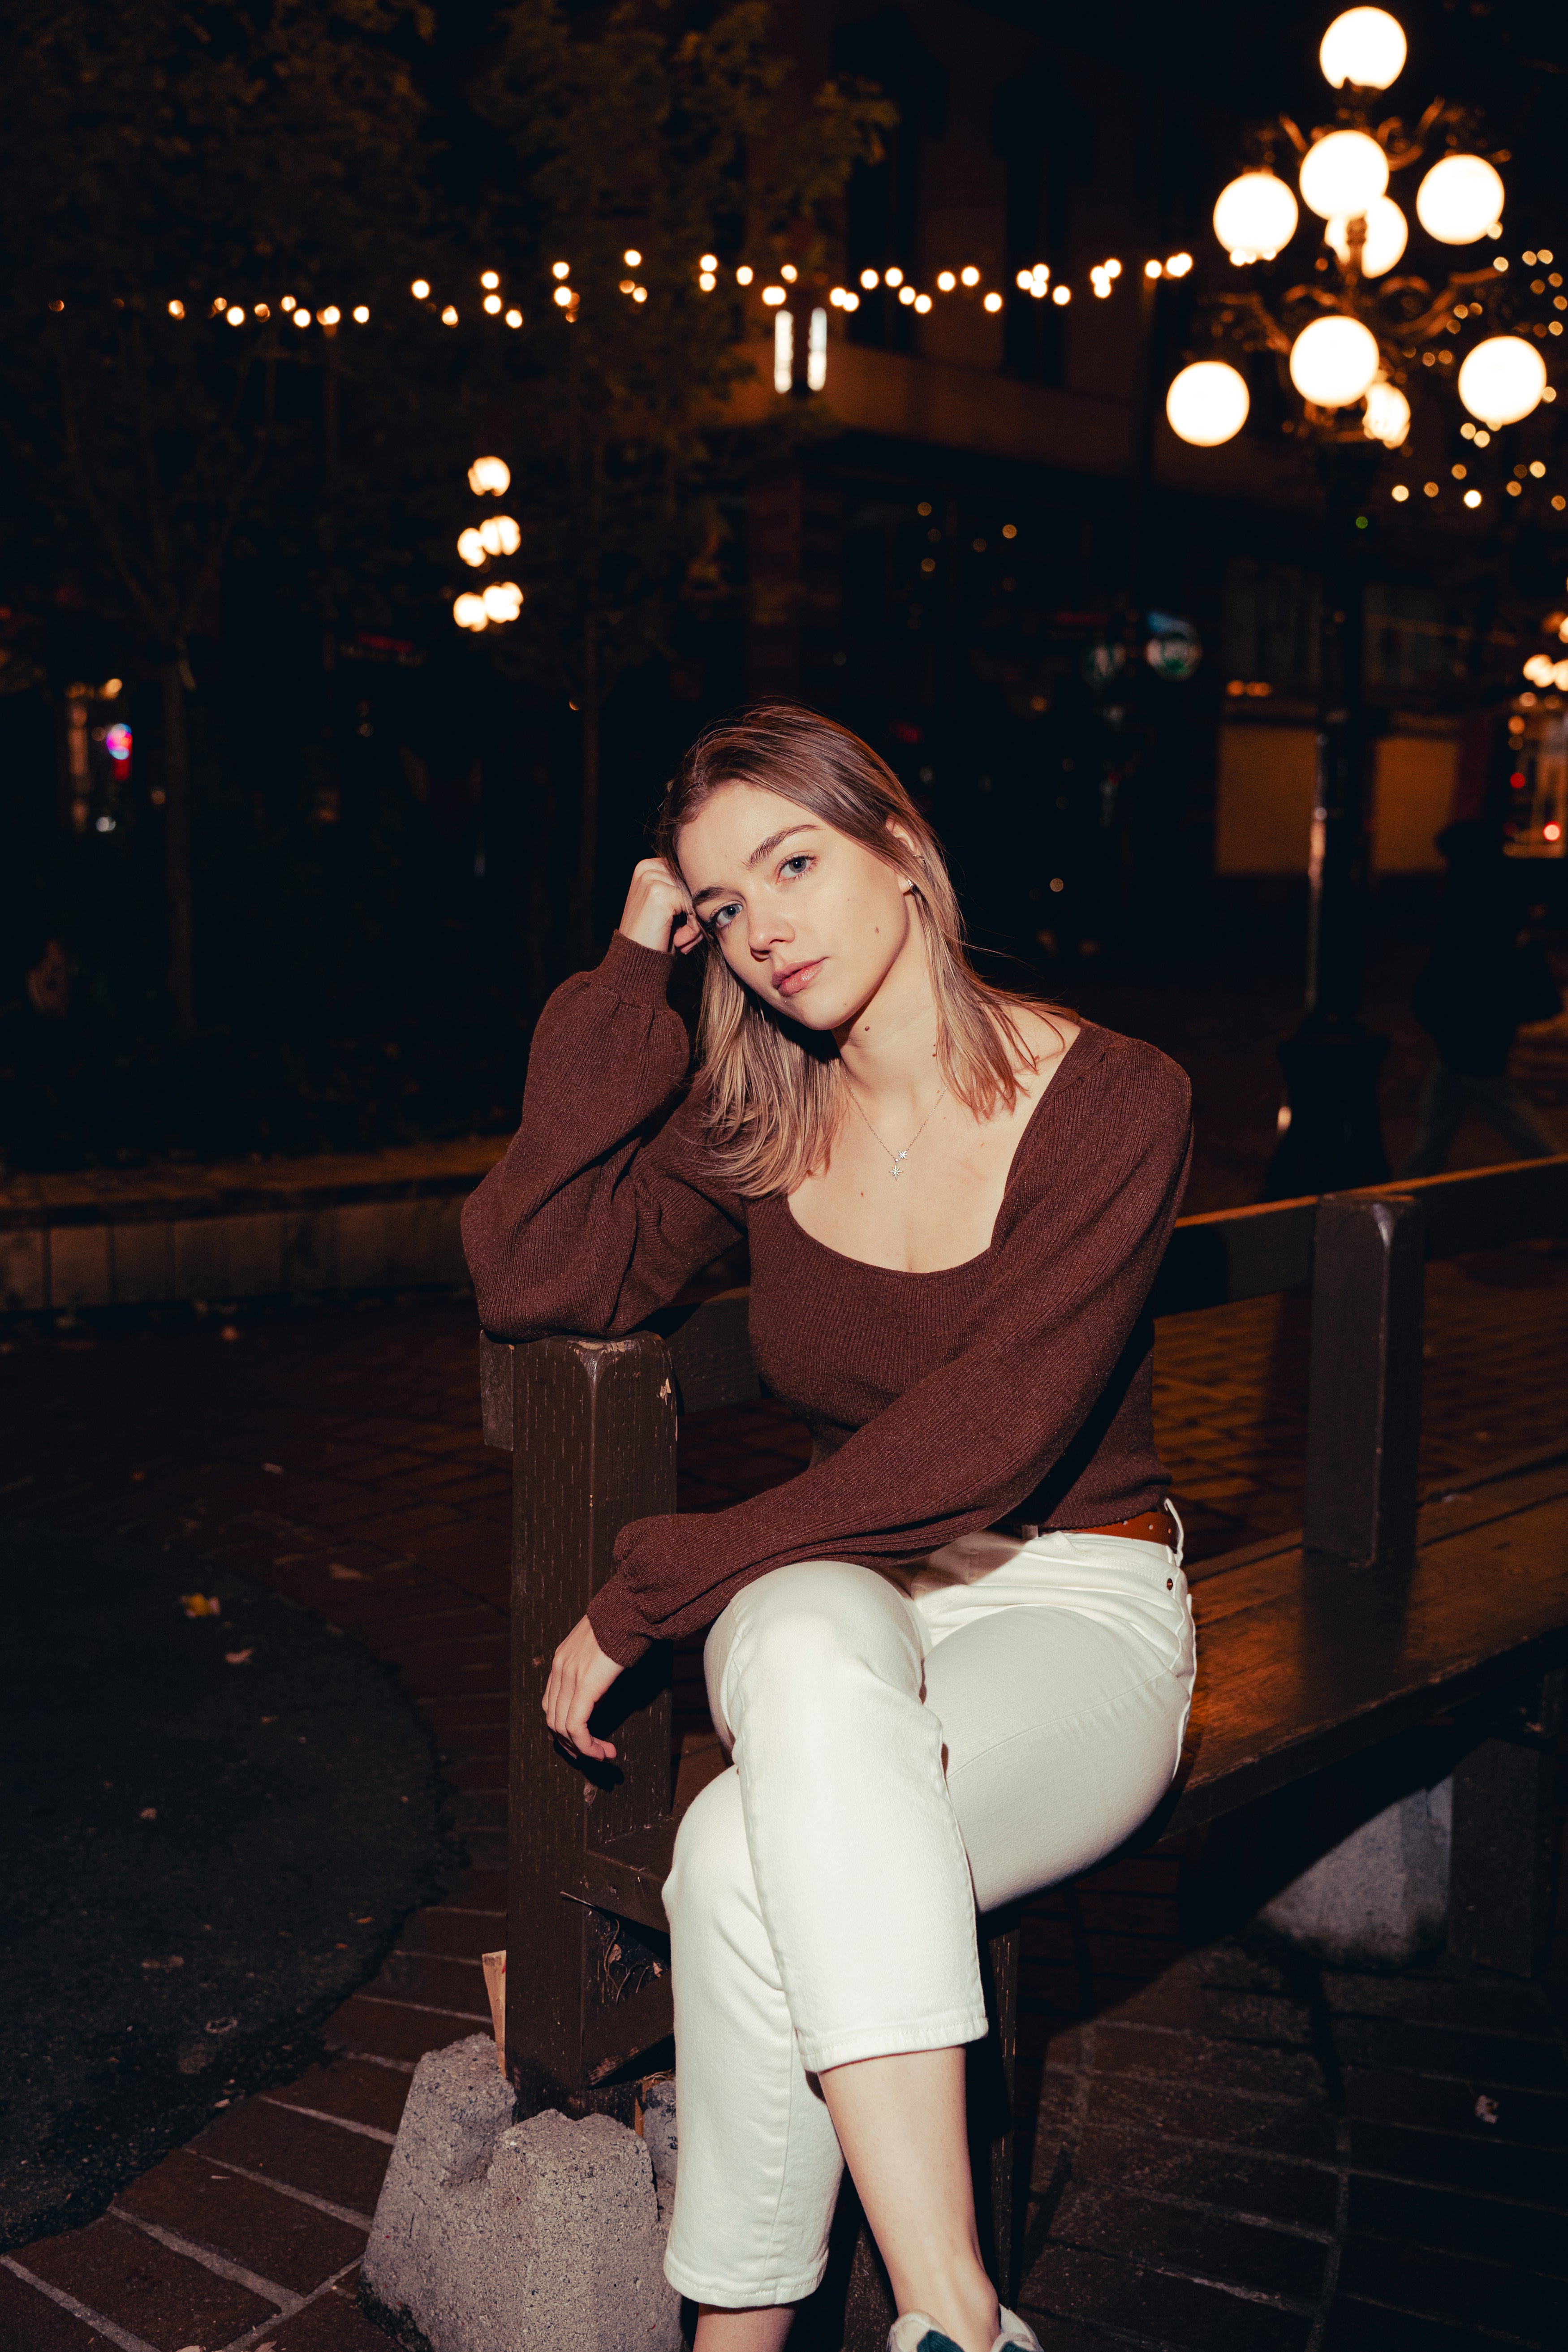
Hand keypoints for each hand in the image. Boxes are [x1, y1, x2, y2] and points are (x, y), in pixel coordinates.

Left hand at [542, 1614, 623, 1761]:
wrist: (629, 1610)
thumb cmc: (622, 1626)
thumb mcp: (599, 1650)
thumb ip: (591, 1672)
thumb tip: (596, 1696)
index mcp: (561, 1661)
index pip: (551, 1705)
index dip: (565, 1728)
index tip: (587, 1740)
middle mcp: (559, 1670)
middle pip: (553, 1720)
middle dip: (572, 1744)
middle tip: (594, 1754)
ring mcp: (568, 1677)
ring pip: (561, 1727)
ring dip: (582, 1748)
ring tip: (603, 1754)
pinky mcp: (583, 1685)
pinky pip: (575, 1726)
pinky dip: (586, 1744)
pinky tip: (602, 1750)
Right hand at [618, 858, 702, 955]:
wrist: (635, 960)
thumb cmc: (653, 936)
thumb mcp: (667, 907)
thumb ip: (683, 890)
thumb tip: (715, 884)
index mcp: (647, 867)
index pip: (687, 874)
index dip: (693, 899)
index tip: (691, 924)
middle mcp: (647, 868)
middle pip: (691, 883)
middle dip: (696, 910)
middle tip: (690, 936)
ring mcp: (651, 879)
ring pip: (694, 895)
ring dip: (696, 920)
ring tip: (685, 939)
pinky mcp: (660, 892)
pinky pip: (693, 904)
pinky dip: (694, 926)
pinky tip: (681, 940)